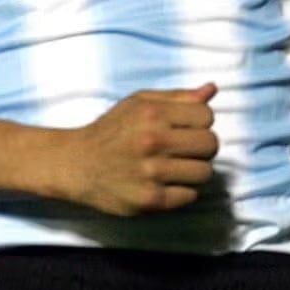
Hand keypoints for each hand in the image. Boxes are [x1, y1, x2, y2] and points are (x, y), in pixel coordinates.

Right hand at [59, 84, 219, 214]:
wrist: (78, 165)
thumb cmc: (111, 131)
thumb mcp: (139, 103)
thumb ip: (178, 97)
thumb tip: (212, 89)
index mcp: (152, 114)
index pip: (207, 116)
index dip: (200, 123)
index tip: (187, 129)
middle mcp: (153, 141)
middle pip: (210, 145)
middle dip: (202, 147)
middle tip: (185, 151)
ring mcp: (152, 173)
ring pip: (204, 172)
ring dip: (195, 171)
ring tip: (176, 168)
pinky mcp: (150, 199)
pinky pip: (190, 196)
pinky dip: (183, 191)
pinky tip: (166, 184)